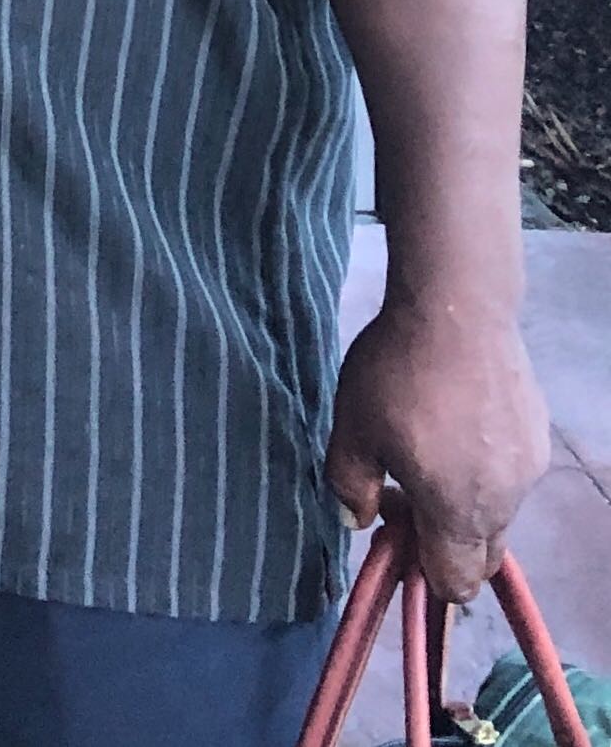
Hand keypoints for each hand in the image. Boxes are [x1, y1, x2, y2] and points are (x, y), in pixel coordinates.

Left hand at [327, 293, 551, 601]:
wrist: (457, 307)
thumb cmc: (398, 373)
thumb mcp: (353, 428)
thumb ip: (350, 485)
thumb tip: (358, 519)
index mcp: (456, 513)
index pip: (454, 582)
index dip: (423, 570)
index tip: (396, 524)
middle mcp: (503, 502)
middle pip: (481, 552)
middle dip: (446, 540)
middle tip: (410, 488)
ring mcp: (528, 469)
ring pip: (498, 511)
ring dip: (467, 499)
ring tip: (433, 441)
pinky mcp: (538, 434)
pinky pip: (511, 473)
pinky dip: (487, 465)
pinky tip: (460, 415)